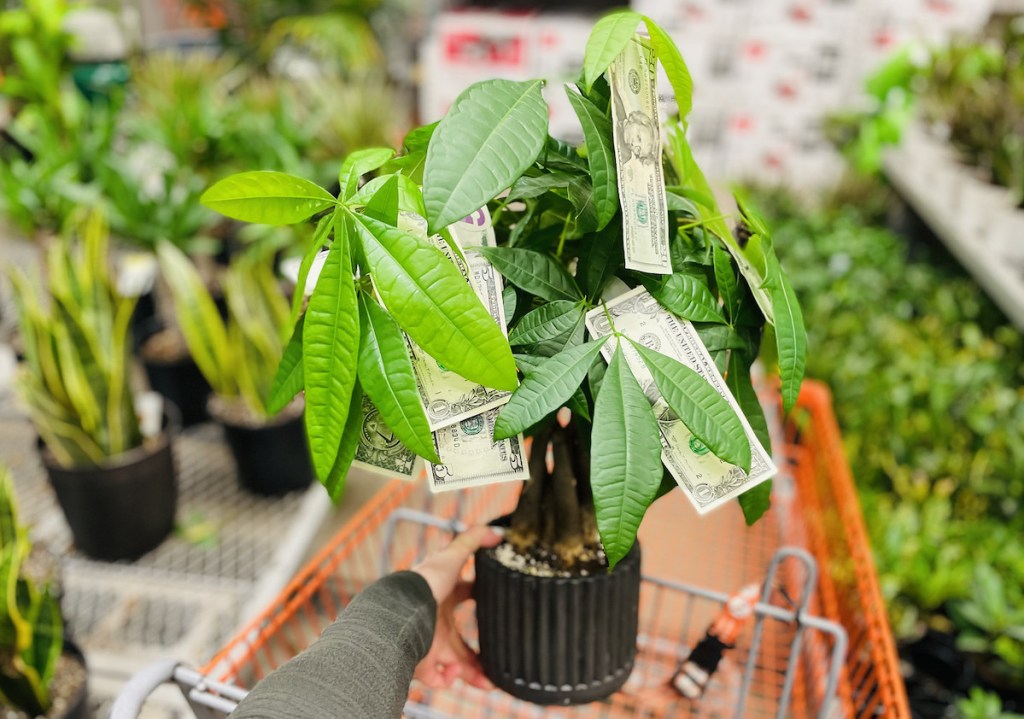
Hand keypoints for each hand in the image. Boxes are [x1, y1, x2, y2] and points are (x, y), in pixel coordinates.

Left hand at [412, 526, 501, 689]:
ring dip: (472, 675)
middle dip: (482, 655)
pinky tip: (452, 674)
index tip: (500, 608)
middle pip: (464, 642)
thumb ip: (473, 540)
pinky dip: (447, 680)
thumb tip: (498, 532)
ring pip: (456, 665)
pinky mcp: (421, 663)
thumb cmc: (423, 583)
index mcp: (444, 596)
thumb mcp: (451, 556)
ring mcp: (429, 643)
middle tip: (499, 661)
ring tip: (489, 683)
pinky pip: (438, 679)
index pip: (466, 598)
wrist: (400, 612)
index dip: (483, 602)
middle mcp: (436, 621)